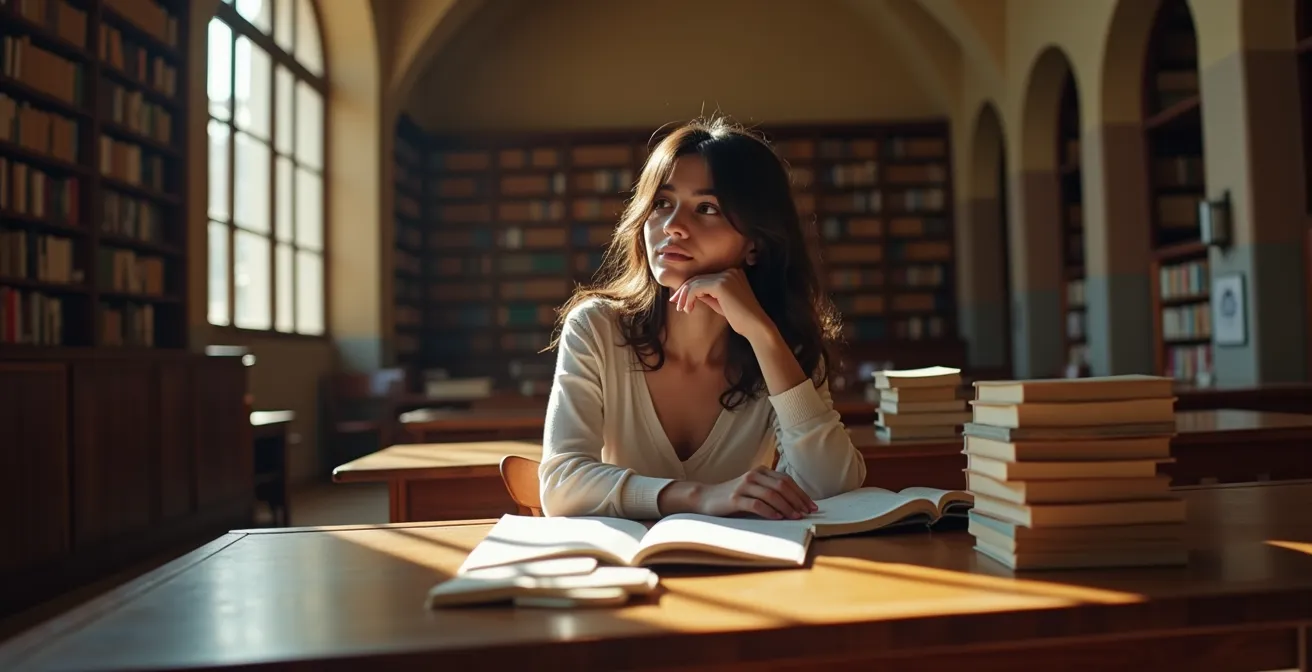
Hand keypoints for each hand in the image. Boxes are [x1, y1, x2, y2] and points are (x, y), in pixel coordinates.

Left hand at [669, 268, 770, 338]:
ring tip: (682, 309)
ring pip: (696, 282)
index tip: (680, 300)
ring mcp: (726, 276)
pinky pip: (697, 288)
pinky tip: (688, 308)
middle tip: (675, 303)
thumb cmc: (739, 318)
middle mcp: (730, 270)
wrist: (755, 326)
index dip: (690, 287)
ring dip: (685, 296)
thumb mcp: (719, 303)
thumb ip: (706, 294)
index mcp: (732, 273)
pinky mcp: (721, 284)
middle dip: (684, 291)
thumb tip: (688, 292)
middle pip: (699, 278)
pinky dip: (689, 298)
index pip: (705, 277)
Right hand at [696, 465, 817, 519]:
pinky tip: (777, 518)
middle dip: (797, 500)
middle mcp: (753, 475)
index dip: (801, 493)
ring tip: (796, 517)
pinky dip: (769, 511)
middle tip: (807, 513)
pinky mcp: (735, 498)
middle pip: (782, 486)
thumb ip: (771, 491)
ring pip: (771, 495)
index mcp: (761, 471)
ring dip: (786, 507)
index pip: (787, 481)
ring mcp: (743, 486)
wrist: (706, 498)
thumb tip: (797, 504)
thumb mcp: (755, 489)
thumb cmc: (734, 497)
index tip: (812, 506)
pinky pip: (756, 504)